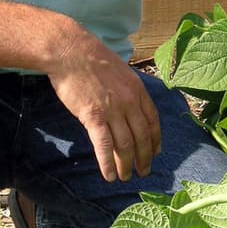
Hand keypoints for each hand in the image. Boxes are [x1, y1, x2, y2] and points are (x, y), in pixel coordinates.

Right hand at [47, 32, 161, 182]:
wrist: (71, 51)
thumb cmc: (91, 57)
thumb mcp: (120, 70)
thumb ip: (128, 88)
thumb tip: (130, 102)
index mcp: (138, 90)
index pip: (152, 121)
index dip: (155, 140)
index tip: (155, 152)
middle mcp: (130, 102)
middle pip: (142, 137)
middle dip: (144, 158)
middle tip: (144, 172)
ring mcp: (113, 110)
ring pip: (125, 145)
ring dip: (126, 165)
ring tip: (126, 177)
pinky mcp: (93, 117)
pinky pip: (104, 146)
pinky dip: (108, 163)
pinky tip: (109, 175)